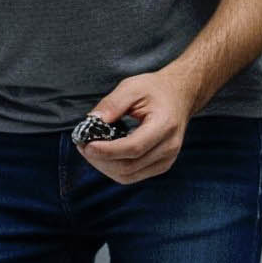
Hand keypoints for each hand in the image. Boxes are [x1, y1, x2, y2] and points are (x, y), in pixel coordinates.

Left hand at [76, 69, 199, 181]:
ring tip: (90, 150)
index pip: (134, 147)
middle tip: (82, 146)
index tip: (86, 145)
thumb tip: (92, 121)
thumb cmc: (155, 90)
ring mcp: (167, 159)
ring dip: (104, 167)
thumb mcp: (132, 87)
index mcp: (165, 125)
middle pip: (129, 166)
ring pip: (128, 176)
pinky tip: (104, 155)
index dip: (108, 151)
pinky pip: (132, 176)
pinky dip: (114, 169)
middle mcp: (169, 147)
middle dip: (101, 160)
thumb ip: (112, 103)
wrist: (179, 96)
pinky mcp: (161, 165)